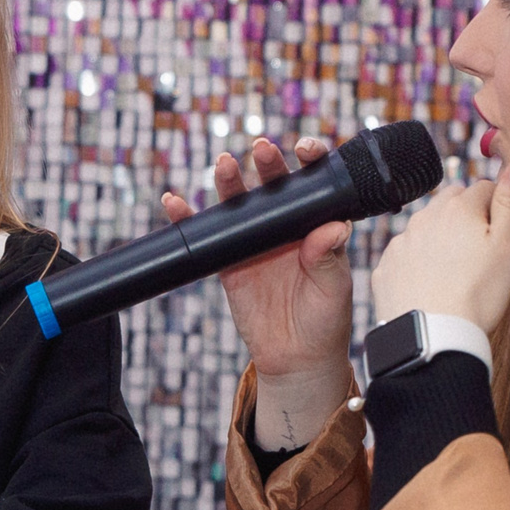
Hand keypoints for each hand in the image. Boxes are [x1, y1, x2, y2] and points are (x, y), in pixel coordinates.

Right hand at [162, 135, 354, 378]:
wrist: (295, 358)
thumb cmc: (325, 320)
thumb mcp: (333, 289)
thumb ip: (329, 257)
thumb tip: (334, 227)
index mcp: (316, 225)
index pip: (316, 185)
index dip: (311, 162)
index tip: (306, 151)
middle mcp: (286, 227)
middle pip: (275, 187)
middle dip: (269, 165)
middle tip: (263, 151)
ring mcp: (256, 242)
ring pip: (240, 205)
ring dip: (230, 182)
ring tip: (224, 165)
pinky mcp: (229, 262)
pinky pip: (208, 236)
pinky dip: (189, 218)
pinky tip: (175, 203)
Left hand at [371, 153, 509, 331]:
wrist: (433, 338)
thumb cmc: (478, 294)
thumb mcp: (507, 245)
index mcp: (458, 208)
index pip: (484, 189)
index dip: (498, 208)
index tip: (502, 234)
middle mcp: (424, 217)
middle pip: (452, 203)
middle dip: (467, 217)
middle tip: (480, 252)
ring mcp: (402, 243)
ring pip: (426, 228)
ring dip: (440, 238)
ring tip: (456, 272)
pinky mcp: (386, 269)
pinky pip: (405, 255)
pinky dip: (417, 263)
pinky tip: (431, 285)